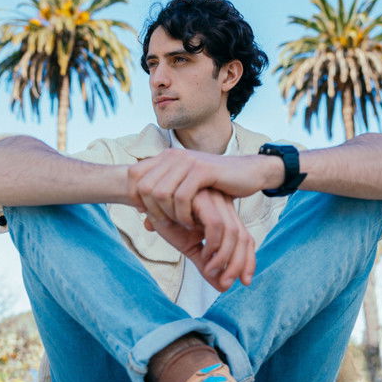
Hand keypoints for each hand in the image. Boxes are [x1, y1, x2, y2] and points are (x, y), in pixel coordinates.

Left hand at [127, 148, 283, 227]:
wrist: (248, 173)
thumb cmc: (216, 187)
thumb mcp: (186, 193)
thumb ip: (165, 206)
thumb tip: (145, 223)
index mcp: (166, 157)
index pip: (134, 176)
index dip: (137, 199)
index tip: (153, 216)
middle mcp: (173, 156)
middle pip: (143, 187)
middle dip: (153, 211)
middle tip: (169, 225)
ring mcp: (188, 161)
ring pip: (161, 193)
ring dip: (170, 215)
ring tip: (183, 225)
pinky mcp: (202, 170)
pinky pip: (182, 197)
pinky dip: (184, 215)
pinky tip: (194, 223)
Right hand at [144, 188, 255, 291]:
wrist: (146, 199)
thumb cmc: (168, 221)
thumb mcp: (190, 246)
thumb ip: (206, 263)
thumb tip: (222, 287)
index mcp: (225, 217)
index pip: (247, 240)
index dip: (249, 261)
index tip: (245, 282)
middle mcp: (224, 207)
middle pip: (244, 238)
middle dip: (238, 264)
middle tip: (225, 283)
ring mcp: (215, 201)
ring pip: (232, 233)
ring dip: (223, 257)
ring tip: (209, 270)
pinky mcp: (203, 197)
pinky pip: (215, 223)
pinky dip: (212, 241)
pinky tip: (201, 250)